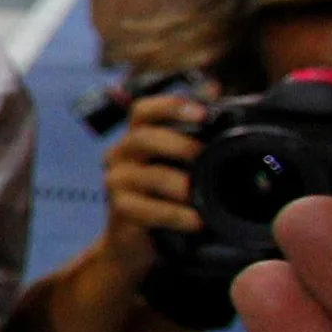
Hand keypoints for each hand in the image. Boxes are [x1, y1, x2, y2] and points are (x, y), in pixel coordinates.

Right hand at [99, 94, 208, 256]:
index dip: (170, 107)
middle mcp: (121, 155)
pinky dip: (175, 214)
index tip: (202, 113)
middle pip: (143, 137)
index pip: (144, 110)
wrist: (138, 242)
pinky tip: (196, 220)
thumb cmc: (166, 197)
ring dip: (179, 184)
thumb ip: (195, 132)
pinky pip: (147, 209)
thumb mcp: (181, 165)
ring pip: (148, 175)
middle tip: (203, 156)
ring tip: (200, 195)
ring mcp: (117, 182)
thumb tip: (214, 89)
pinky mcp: (119, 210)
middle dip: (178, 145)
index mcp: (137, 137)